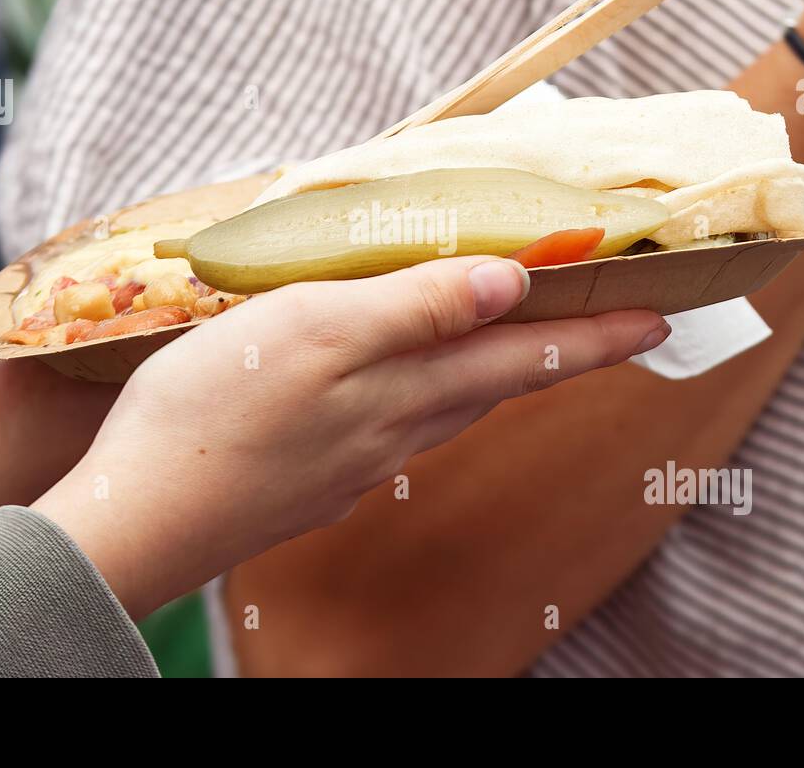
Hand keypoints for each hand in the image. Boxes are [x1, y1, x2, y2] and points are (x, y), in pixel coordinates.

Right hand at [32, 256, 669, 618]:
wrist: (143, 518)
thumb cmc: (215, 411)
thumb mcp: (317, 330)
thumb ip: (414, 307)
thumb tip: (509, 284)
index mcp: (406, 385)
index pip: (526, 354)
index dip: (594, 334)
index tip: (660, 320)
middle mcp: (398, 428)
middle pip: (502, 385)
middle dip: (565, 355)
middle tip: (615, 331)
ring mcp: (359, 459)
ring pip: (454, 410)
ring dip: (504, 378)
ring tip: (527, 352)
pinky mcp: (317, 476)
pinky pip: (401, 429)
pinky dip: (434, 399)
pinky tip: (410, 396)